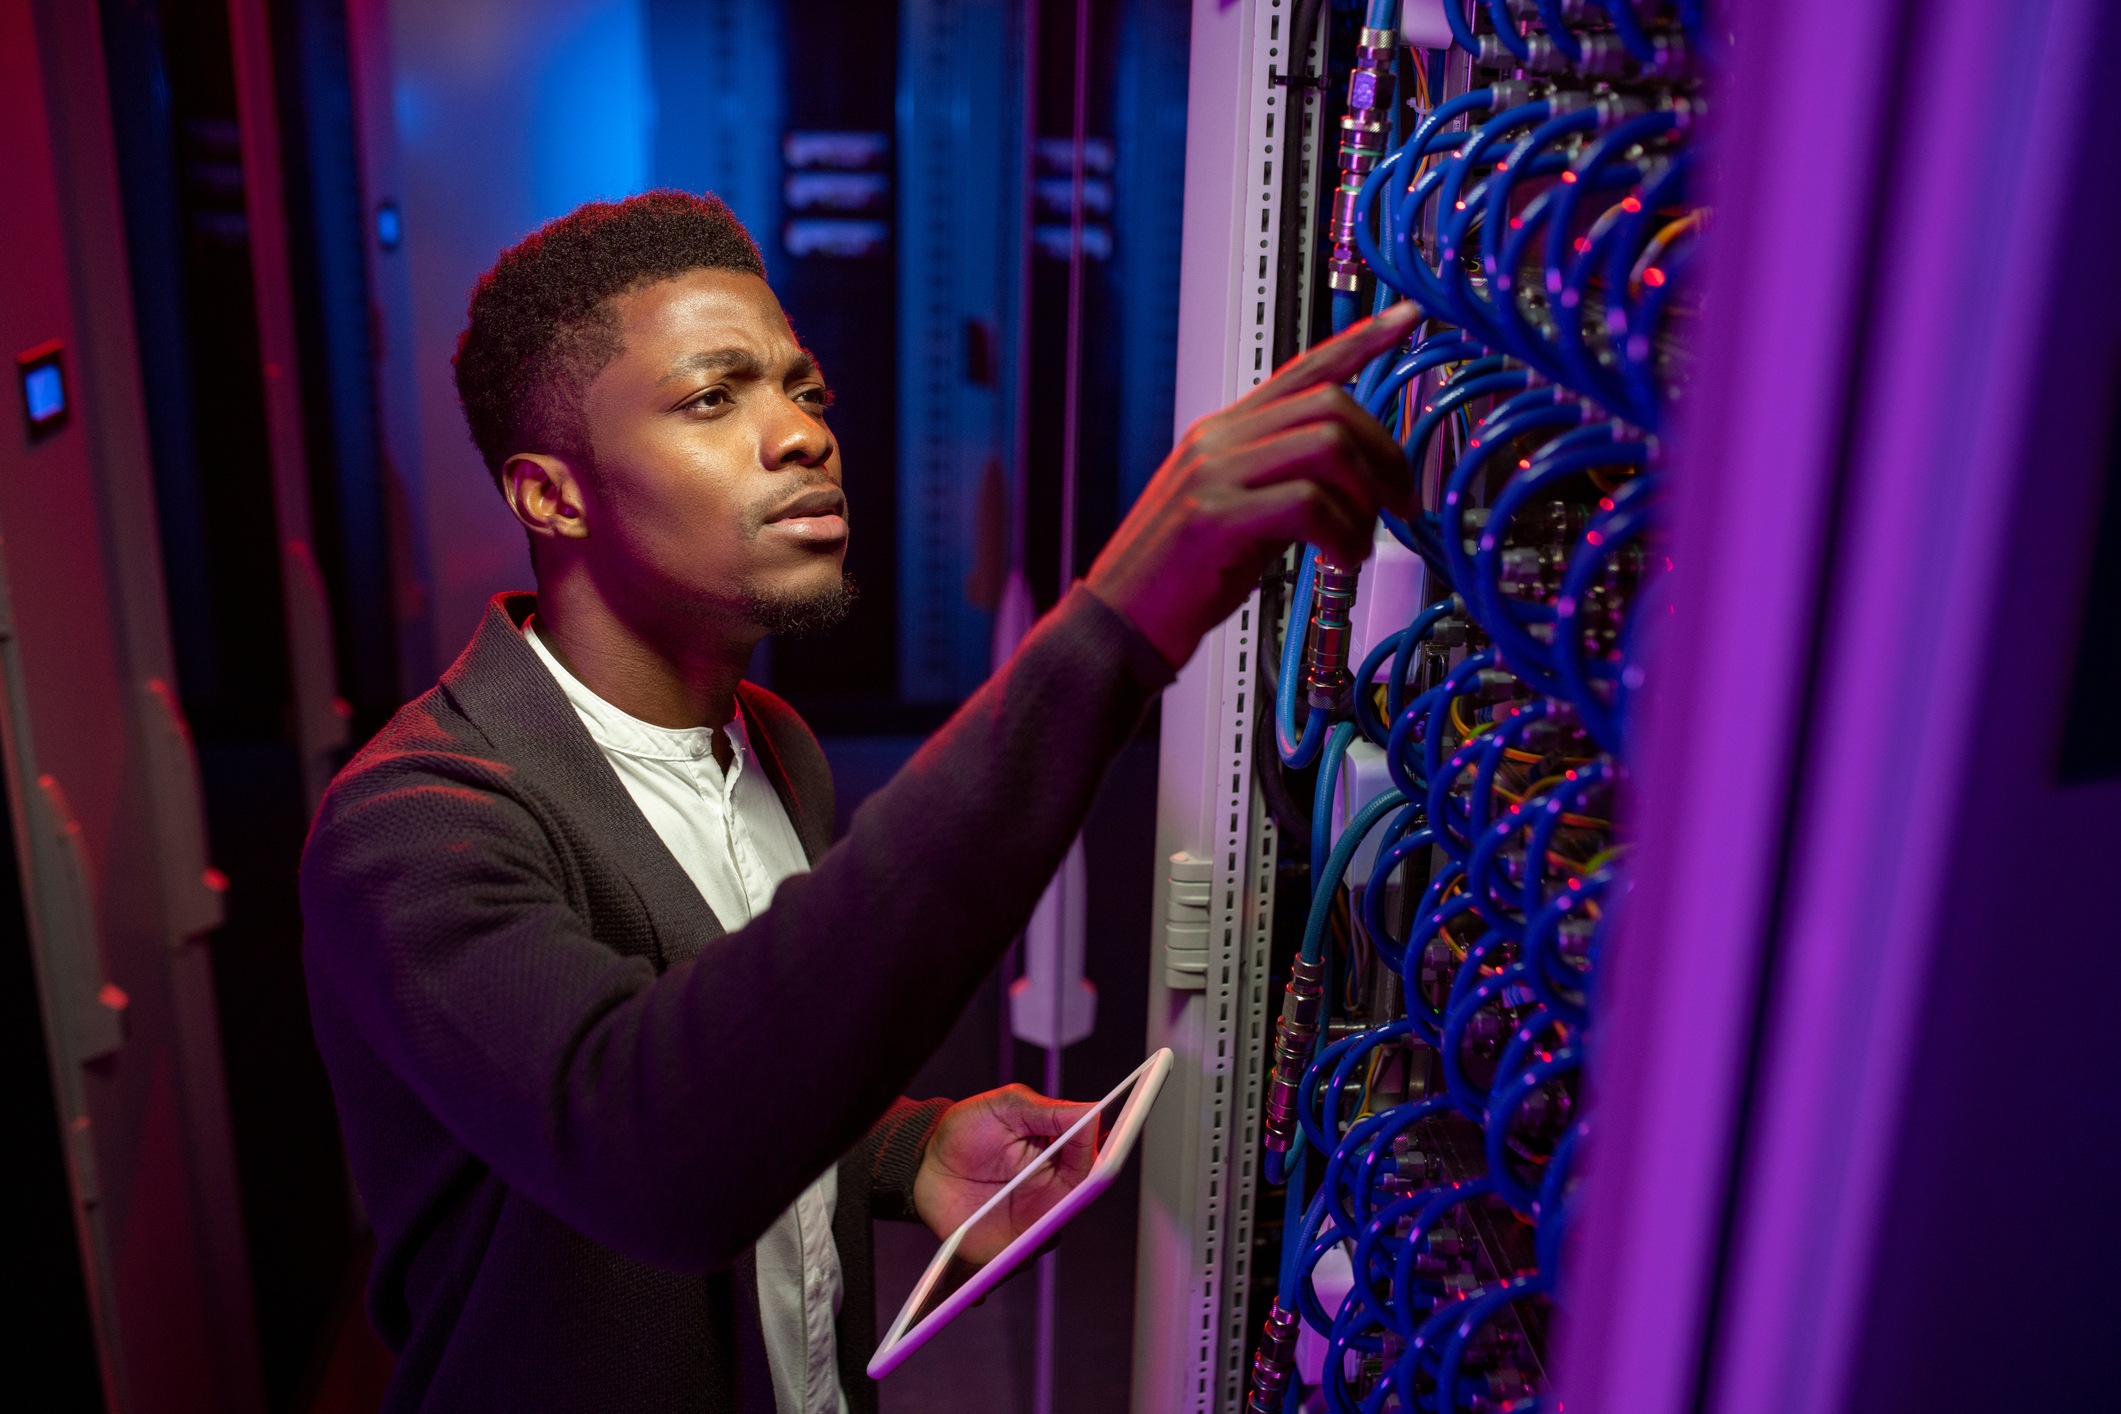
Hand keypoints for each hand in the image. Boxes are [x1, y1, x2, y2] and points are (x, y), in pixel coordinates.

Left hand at [913, 1084, 1098, 1264]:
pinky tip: (994, 1270)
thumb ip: (1047, 1111)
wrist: (924, 1163)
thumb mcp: (1005, 1107)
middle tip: (1059, 1205)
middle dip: (1072, 1206)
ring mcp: (1029, 1221)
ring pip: (1050, 1238)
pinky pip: (1016, 1264)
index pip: (1089, 1159)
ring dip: (1040, 1240)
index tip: (1094, 1157)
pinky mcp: (1003, 1247)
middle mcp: (1050, 1191)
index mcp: (1057, 1156)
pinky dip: (1008, 1268)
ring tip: (1024, 1242)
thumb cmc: (967, 1130)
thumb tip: (1090, 1113)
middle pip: (1078, 1205)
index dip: (1097, 1158)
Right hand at [1084, 301, 1417, 668]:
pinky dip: (1343, 534)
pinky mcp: (1213, 518)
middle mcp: (1216, 441)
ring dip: (1366, 498)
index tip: (1404, 319)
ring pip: (1327, 446)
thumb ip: (1279, 483)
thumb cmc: (1175, 579)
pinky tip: (1341, 560)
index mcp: (1221, 433)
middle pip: (1330, 405)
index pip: (1300, 368)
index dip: (1360, 340)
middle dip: (1384, 453)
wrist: (1116, 626)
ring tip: (1361, 541)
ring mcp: (1211, 475)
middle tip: (1400, 502)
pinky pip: (1309, 504)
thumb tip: (1347, 481)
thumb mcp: (1231, 511)